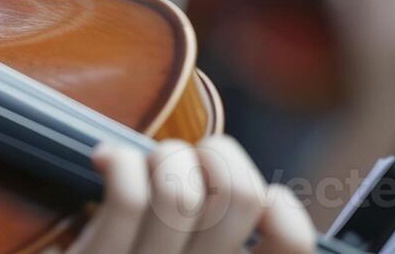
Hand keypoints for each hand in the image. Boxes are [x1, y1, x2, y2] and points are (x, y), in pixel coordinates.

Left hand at [63, 137, 312, 253]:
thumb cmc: (109, 251)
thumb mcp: (165, 244)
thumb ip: (203, 226)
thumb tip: (232, 176)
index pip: (292, 244)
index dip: (282, 206)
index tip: (244, 193)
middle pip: (241, 197)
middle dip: (215, 151)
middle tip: (183, 159)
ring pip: (181, 192)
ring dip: (163, 155)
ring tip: (141, 164)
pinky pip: (129, 197)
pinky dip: (120, 160)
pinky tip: (102, 160)